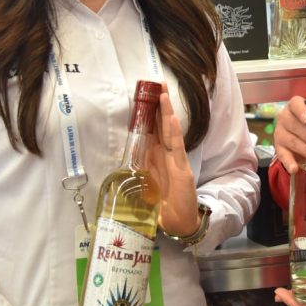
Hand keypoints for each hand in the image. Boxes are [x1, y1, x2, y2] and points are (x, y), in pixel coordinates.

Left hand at [151, 85, 199, 237]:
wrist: (177, 223)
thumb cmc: (161, 206)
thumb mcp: (144, 184)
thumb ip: (138, 170)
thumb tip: (123, 159)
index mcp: (157, 157)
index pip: (153, 130)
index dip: (150, 112)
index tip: (146, 95)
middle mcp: (167, 155)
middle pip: (163, 125)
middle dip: (160, 105)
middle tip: (157, 83)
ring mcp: (176, 160)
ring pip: (170, 131)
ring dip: (167, 112)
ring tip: (163, 94)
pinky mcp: (182, 169)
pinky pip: (177, 148)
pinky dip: (174, 133)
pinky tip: (171, 119)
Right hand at [272, 96, 305, 173]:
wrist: (299, 136)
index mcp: (296, 107)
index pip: (295, 104)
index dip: (301, 110)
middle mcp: (285, 118)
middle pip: (294, 125)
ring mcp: (280, 133)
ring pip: (291, 141)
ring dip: (305, 150)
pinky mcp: (279, 148)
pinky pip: (282, 155)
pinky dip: (288, 162)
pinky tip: (295, 169)